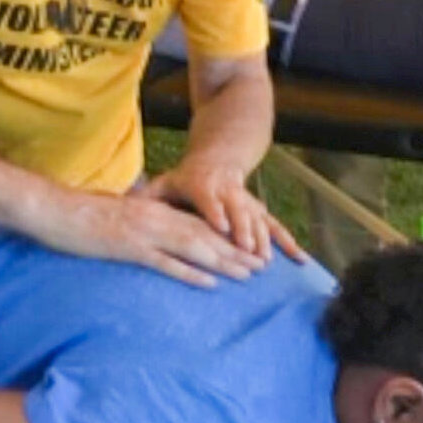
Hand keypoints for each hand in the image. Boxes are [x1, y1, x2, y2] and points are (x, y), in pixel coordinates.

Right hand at [31, 187, 271, 287]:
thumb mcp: (117, 215)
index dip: (225, 238)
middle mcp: (155, 219)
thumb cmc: (79, 215)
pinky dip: (190, 273)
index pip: (197, 225)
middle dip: (235, 251)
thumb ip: (139, 223)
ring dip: (224, 261)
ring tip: (248, 274)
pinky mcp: (128, 248)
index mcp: (153, 211)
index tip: (247, 250)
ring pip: (193, 247)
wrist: (51, 208)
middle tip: (261, 266)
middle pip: (204, 236)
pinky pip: (165, 262)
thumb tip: (154, 235)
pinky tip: (210, 283)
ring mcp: (143, 233)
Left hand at [145, 157, 304, 266]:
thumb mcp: (167, 182)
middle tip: (247, 251)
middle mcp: (228, 194)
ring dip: (263, 240)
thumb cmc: (187, 180)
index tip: (221, 227)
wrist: (219, 160)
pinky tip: (299, 259)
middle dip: (244, 231)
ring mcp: (246, 203)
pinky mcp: (258, 211)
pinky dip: (287, 242)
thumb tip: (124, 204)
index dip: (216, 213)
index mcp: (203, 187)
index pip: (209, 200)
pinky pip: (275, 227)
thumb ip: (148, 195)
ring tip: (265, 261)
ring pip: (257, 220)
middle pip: (238, 212)